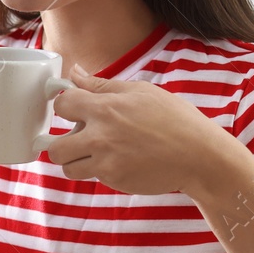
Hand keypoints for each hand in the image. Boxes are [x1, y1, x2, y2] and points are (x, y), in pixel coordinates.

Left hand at [46, 64, 250, 195]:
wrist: (199, 155)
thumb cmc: (174, 119)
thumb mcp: (140, 92)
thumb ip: (101, 85)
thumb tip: (76, 72)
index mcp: (106, 108)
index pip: (62, 105)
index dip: (66, 107)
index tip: (73, 111)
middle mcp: (101, 136)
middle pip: (54, 148)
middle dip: (62, 144)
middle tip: (80, 140)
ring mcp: (106, 162)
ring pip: (67, 168)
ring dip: (76, 162)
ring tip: (95, 155)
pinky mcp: (115, 180)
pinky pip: (92, 177)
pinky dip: (99, 171)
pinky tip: (120, 161)